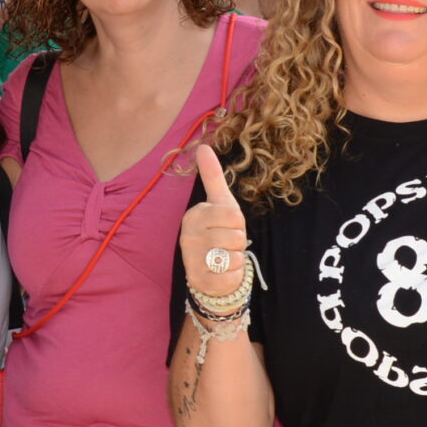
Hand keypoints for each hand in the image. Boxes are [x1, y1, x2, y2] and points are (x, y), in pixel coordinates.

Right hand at [179, 146, 248, 301]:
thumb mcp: (220, 204)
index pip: (233, 216)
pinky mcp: (198, 280)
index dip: (238, 224)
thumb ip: (212, 176)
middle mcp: (188, 236)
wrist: (210, 272)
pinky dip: (233, 277)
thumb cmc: (218, 233)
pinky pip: (230, 276)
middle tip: (226, 245)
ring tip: (224, 259)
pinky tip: (222, 273)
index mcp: (194, 215)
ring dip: (236, 260)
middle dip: (238, 243)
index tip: (228, 227)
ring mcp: (191, 259)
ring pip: (234, 257)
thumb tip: (203, 146)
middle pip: (236, 236)